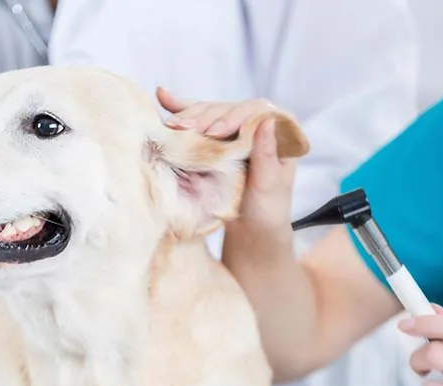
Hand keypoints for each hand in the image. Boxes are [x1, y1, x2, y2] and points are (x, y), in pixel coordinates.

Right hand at [156, 87, 296, 255]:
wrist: (252, 231)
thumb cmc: (267, 211)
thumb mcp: (269, 186)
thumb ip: (267, 155)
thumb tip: (266, 121)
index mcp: (280, 130)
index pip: (256, 111)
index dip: (233, 117)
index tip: (214, 132)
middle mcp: (257, 123)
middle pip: (228, 109)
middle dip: (204, 118)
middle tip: (182, 128)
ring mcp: (234, 128)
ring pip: (209, 113)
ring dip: (188, 117)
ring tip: (170, 124)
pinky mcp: (215, 138)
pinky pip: (197, 120)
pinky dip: (180, 109)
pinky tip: (162, 97)